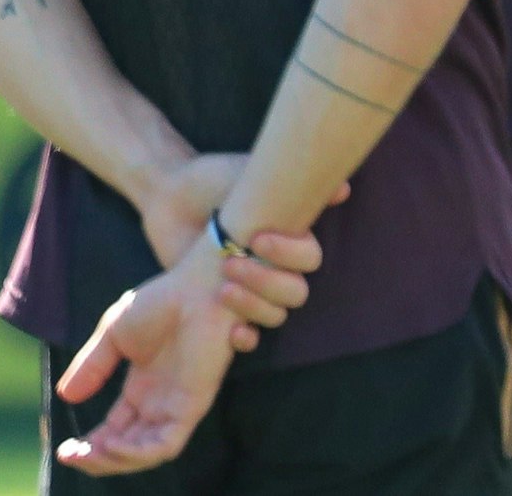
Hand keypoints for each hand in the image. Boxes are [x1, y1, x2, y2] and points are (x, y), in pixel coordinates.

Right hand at [53, 237, 240, 475]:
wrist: (194, 288)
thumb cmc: (158, 304)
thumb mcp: (112, 336)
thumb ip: (92, 366)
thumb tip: (65, 396)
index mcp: (141, 391)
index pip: (115, 431)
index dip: (90, 444)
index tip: (64, 450)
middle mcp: (159, 406)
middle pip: (128, 448)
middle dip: (99, 459)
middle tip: (71, 457)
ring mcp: (176, 408)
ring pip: (147, 454)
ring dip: (117, 460)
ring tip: (89, 453)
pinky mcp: (192, 406)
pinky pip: (166, 443)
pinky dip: (140, 452)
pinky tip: (113, 444)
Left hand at [134, 152, 344, 330]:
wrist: (168, 195)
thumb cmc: (213, 179)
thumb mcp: (246, 173)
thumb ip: (287, 181)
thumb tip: (343, 190)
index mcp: (288, 238)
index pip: (309, 258)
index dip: (290, 253)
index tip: (257, 238)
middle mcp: (276, 267)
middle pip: (295, 292)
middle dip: (266, 281)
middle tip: (230, 263)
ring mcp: (253, 289)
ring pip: (275, 314)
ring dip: (254, 307)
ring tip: (222, 289)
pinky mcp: (227, 307)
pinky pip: (249, 335)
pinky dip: (246, 338)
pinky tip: (234, 332)